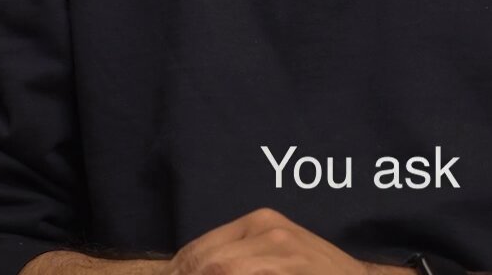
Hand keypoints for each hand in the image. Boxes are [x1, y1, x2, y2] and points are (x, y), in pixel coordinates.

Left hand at [167, 208, 400, 274]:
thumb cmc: (315, 274)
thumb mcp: (277, 257)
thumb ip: (242, 260)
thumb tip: (192, 271)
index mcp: (258, 221)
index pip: (198, 248)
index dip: (176, 271)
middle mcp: (266, 227)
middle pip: (204, 260)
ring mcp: (279, 247)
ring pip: (219, 269)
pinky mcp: (289, 264)